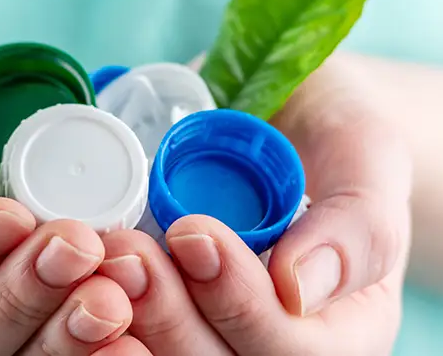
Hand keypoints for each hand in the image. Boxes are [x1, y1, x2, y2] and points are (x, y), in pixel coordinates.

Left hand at [98, 53, 411, 354]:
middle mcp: (269, 340)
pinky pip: (124, 326)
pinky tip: (75, 267)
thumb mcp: (367, 154)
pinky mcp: (159, 302)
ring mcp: (208, 324)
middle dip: (168, 316)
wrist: (284, 111)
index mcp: (339, 328)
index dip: (238, 304)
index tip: (194, 231)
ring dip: (126, 315)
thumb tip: (298, 289)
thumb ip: (356, 222)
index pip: (289, 351)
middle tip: (127, 250)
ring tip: (103, 254)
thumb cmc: (334, 130)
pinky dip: (95, 306)